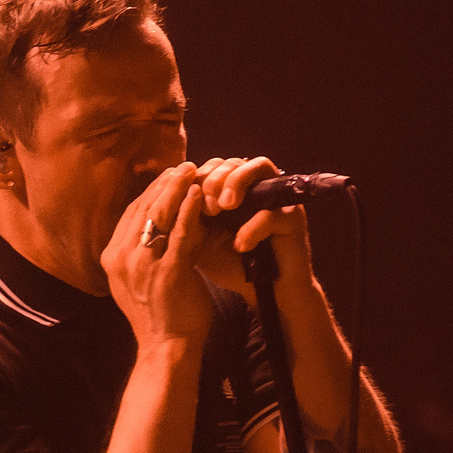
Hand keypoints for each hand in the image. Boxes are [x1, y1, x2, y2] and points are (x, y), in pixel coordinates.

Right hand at [101, 162, 213, 349]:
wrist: (166, 347)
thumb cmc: (159, 313)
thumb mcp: (138, 277)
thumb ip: (143, 249)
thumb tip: (160, 217)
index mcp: (112, 257)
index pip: (131, 212)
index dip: (151, 189)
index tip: (169, 174)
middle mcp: (122, 259)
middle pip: (143, 208)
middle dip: (164, 183)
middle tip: (184, 166)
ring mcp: (143, 266)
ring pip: (160, 215)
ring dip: (177, 189)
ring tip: (194, 172)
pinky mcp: (168, 273)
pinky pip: (181, 233)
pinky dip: (191, 210)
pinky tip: (201, 195)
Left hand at [188, 156, 315, 305]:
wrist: (263, 291)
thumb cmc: (230, 263)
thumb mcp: (199, 240)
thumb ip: (184, 220)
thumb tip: (159, 204)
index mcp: (229, 189)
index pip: (211, 166)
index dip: (196, 178)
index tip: (184, 200)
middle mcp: (254, 186)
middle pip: (233, 161)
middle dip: (215, 178)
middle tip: (206, 205)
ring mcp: (275, 197)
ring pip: (258, 166)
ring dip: (236, 182)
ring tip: (223, 207)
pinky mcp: (293, 217)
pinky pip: (273, 211)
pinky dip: (253, 227)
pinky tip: (240, 244)